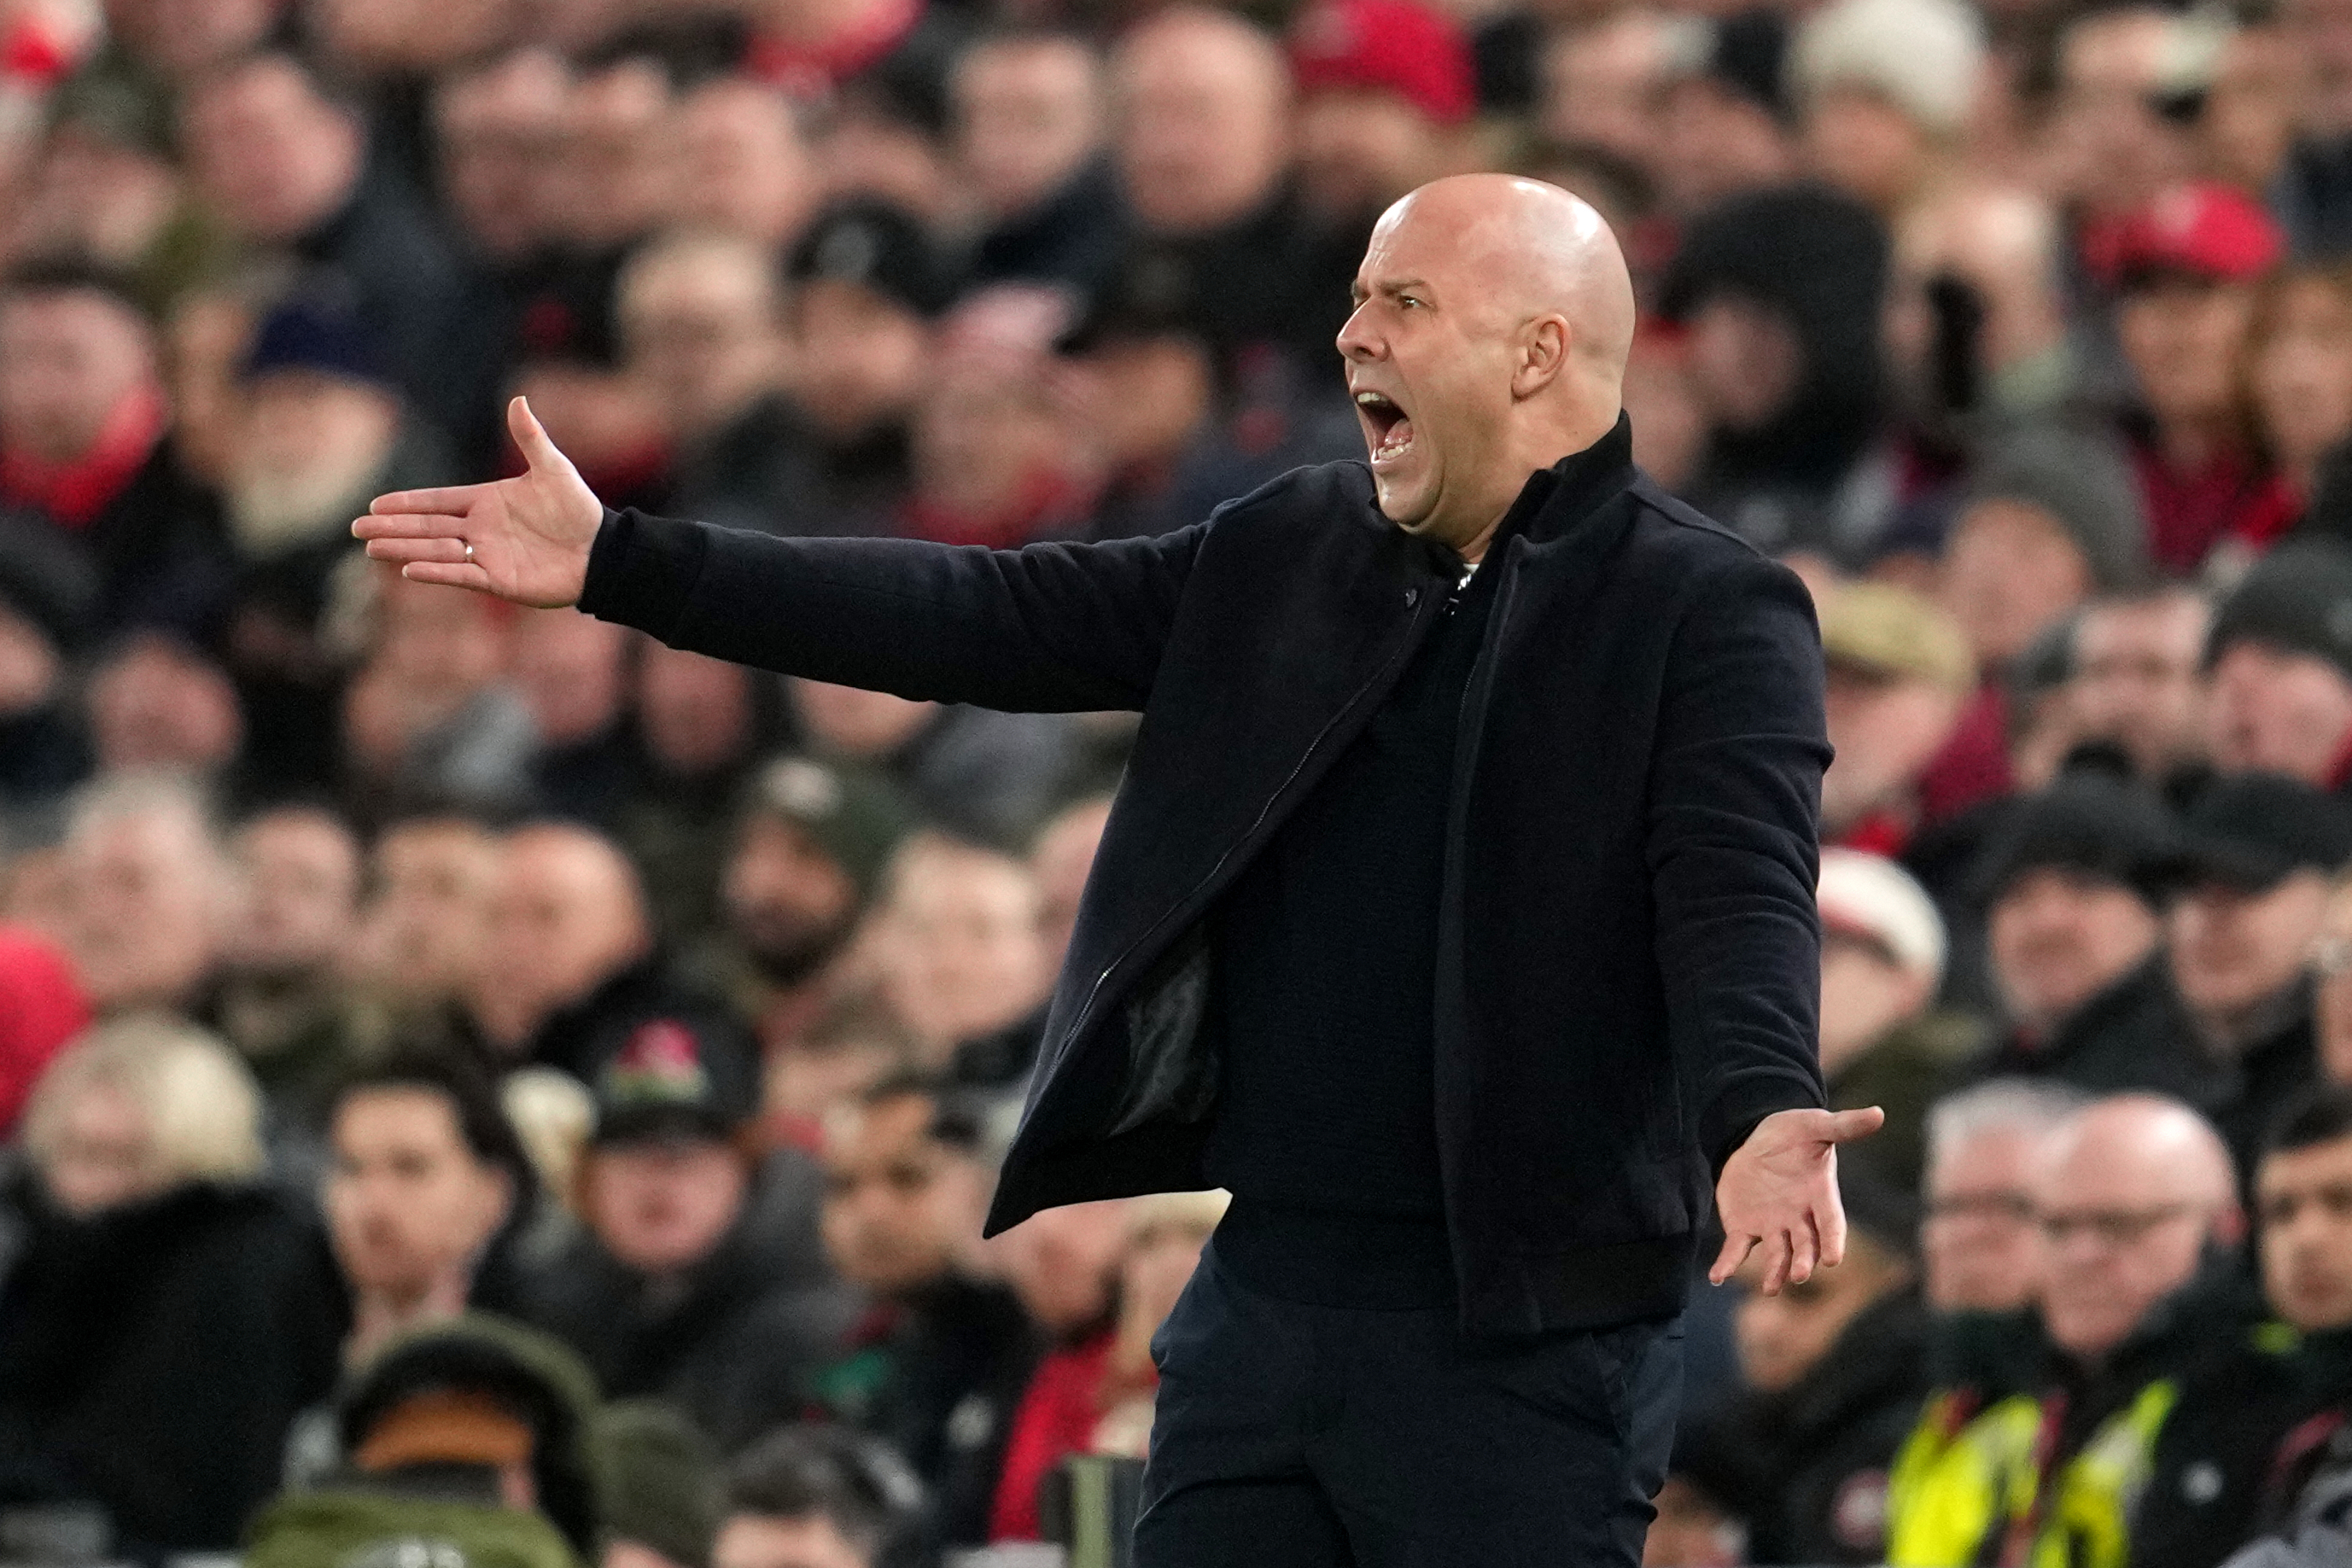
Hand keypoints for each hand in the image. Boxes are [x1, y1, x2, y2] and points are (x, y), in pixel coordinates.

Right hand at [352, 396, 601, 606]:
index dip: (407, 503)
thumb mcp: (553, 468)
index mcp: (486, 502)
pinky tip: (409, 569)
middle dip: (392, 527)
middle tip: (357, 527)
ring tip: (371, 547)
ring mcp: (486, 555)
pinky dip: (436, 572)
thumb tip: (518, 399)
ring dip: (404, 548)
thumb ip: (530, 437)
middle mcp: (480, 529)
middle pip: (427, 527)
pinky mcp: (498, 581)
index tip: (376, 503)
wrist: (602, 552)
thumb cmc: (579, 510)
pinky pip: (461, 575)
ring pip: (436, 550)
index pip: (437, 501)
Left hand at [1709, 1105, 1884, 1294]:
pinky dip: (1728, 1264)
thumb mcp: (1816, 1125)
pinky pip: (1737, 1250)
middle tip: (1800, 1276)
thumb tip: (1879, 1114)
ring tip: (1770, 1288)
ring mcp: (1773, 1226)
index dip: (1832, 1241)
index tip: (1832, 1259)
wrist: (1756, 1136)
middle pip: (1805, 1246)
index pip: (1831, 1223)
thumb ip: (1844, 1126)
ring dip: (1774, 1272)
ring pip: (1777, 1255)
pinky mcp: (1745, 1227)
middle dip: (1803, 1261)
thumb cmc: (1794, 1133)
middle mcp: (1799, 1218)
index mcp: (1820, 1196)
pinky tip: (1717, 1277)